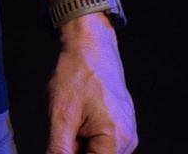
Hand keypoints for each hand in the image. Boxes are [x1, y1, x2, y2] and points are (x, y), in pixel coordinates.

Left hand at [45, 13, 137, 152]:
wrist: (91, 45)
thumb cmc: (77, 73)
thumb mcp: (61, 114)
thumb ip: (59, 148)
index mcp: (116, 140)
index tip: (62, 142)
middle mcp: (128, 142)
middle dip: (76, 149)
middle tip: (64, 127)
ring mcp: (128, 135)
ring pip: (98, 151)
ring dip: (80, 145)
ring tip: (71, 119)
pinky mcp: (123, 128)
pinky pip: (103, 142)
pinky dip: (87, 137)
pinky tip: (78, 118)